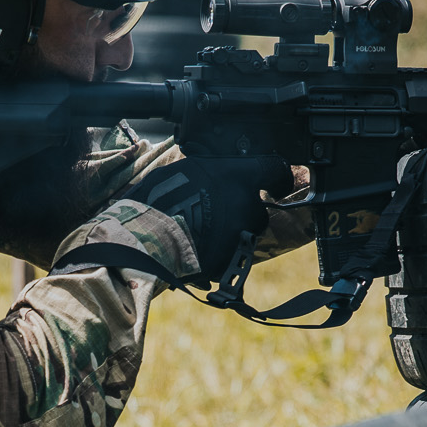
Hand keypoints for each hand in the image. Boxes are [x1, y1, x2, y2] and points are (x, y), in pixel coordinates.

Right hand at [126, 157, 291, 286]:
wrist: (147, 234)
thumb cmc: (160, 196)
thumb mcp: (187, 168)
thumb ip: (210, 170)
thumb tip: (213, 173)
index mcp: (238, 174)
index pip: (275, 171)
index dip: (279, 178)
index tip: (277, 184)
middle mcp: (247, 203)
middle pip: (258, 209)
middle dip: (244, 211)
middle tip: (220, 211)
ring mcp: (241, 233)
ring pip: (246, 234)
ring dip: (232, 232)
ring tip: (205, 231)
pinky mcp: (230, 258)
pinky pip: (230, 255)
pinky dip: (219, 252)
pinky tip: (199, 248)